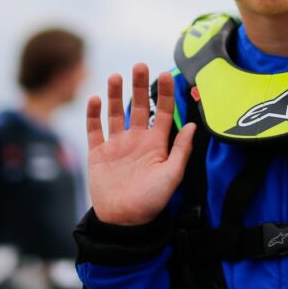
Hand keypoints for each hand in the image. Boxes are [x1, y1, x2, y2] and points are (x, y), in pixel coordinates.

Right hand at [86, 63, 195, 225]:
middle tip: (140, 66)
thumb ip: (181, 150)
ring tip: (116, 76)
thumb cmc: (151, 202)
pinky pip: (94, 129)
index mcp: (156, 144)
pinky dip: (93, 114)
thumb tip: (193, 124)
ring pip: (115, 113)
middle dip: (139, 86)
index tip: (166, 74)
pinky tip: (94, 99)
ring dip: (115, 94)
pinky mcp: (98, 153)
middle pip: (138, 106)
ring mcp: (116, 145)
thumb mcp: (172, 175)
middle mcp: (136, 140)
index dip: (164, 93)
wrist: (124, 222)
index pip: (162, 112)